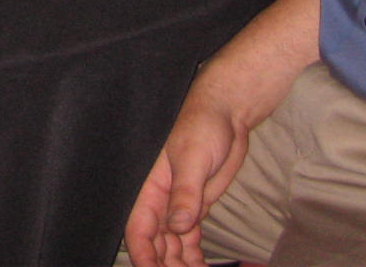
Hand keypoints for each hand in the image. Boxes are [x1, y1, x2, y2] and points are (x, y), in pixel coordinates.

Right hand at [123, 96, 252, 266]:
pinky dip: (194, 256)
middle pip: (155, 244)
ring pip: (172, 246)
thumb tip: (178, 226)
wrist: (226, 114)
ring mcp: (179, 206)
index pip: (138, 230)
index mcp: (150, 188)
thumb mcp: (193, 157)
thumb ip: (185, 192)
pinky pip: (189, 239)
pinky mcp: (196, 208)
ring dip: (180, 264)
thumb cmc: (202, 125)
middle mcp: (161, 201)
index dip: (143, 255)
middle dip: (166, 264)